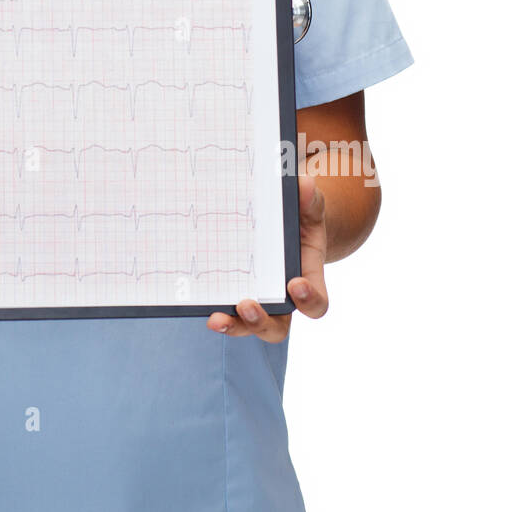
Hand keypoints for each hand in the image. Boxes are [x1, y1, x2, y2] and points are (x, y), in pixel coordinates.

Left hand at [207, 167, 328, 340]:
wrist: (281, 225)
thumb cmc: (299, 219)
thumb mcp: (307, 206)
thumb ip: (308, 198)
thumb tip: (304, 184)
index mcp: (306, 280)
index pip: (315, 303)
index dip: (308, 299)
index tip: (295, 284)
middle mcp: (281, 300)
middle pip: (276, 327)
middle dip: (261, 321)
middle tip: (246, 305)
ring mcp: (257, 301)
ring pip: (247, 325)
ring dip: (232, 325)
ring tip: (215, 317)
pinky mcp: (232, 294)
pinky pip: (224, 310)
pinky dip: (212, 308)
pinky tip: (195, 300)